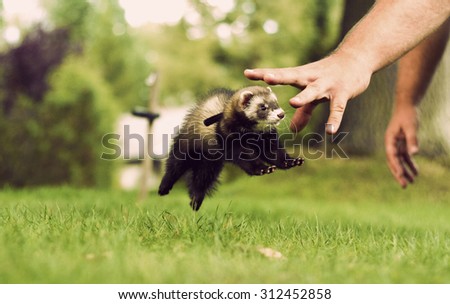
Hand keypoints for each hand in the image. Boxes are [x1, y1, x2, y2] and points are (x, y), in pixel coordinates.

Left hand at [244, 52, 371, 133]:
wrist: (358, 58)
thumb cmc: (331, 75)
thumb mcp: (315, 93)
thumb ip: (304, 111)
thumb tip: (292, 129)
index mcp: (302, 75)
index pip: (281, 73)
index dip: (264, 73)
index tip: (247, 73)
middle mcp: (312, 78)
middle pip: (293, 76)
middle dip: (280, 77)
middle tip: (267, 78)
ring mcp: (328, 85)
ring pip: (314, 90)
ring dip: (304, 96)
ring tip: (292, 102)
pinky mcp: (343, 93)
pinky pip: (338, 108)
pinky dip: (334, 119)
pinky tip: (330, 131)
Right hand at [384, 105, 418, 187]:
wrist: (406, 106)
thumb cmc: (407, 115)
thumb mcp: (411, 127)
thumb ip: (412, 140)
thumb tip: (415, 153)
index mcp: (389, 140)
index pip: (392, 156)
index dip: (396, 166)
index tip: (401, 175)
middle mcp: (391, 144)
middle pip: (394, 162)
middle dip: (399, 174)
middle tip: (404, 185)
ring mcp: (396, 145)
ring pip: (400, 161)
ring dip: (405, 171)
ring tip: (412, 182)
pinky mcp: (402, 144)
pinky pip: (405, 157)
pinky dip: (410, 164)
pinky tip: (416, 172)